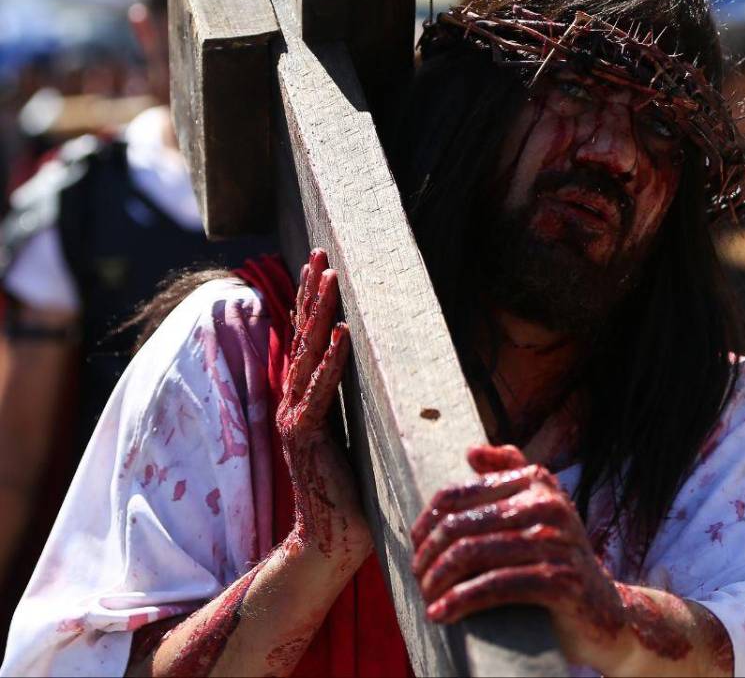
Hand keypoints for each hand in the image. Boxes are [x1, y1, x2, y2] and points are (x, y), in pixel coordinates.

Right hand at [276, 249, 371, 564]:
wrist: (333, 543)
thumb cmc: (355, 495)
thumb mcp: (363, 439)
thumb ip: (365, 409)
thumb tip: (397, 377)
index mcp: (306, 405)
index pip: (308, 344)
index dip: (312, 304)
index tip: (321, 267)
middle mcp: (295, 406)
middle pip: (302, 338)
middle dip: (311, 293)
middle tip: (321, 253)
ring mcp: (296, 421)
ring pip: (307, 356)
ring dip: (318, 313)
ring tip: (329, 277)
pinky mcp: (306, 440)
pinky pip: (319, 393)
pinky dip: (331, 361)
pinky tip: (340, 331)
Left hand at [411, 445, 626, 662]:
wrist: (605, 608)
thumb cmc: (559, 557)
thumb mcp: (540, 508)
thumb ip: (510, 473)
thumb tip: (472, 451)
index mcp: (535, 482)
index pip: (458, 494)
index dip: (426, 523)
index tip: (415, 548)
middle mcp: (547, 505)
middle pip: (460, 526)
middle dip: (428, 556)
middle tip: (417, 579)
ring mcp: (556, 542)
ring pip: (472, 554)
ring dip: (438, 581)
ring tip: (427, 598)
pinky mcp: (560, 580)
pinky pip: (495, 586)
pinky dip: (461, 601)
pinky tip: (443, 614)